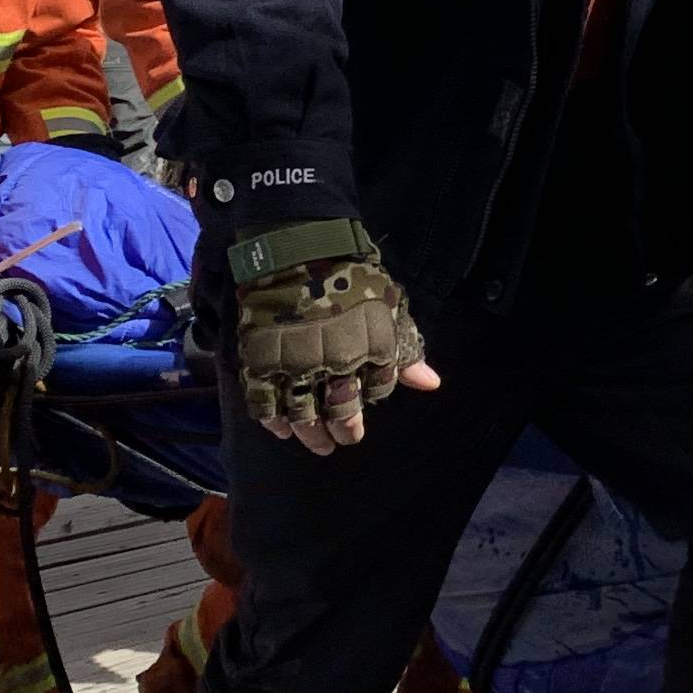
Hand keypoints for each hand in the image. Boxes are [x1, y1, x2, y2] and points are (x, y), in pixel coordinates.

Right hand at [230, 238, 436, 455]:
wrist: (298, 247)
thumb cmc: (351, 274)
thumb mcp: (388, 308)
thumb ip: (406, 350)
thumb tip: (431, 385)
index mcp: (368, 349)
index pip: (374, 395)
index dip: (366, 410)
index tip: (360, 419)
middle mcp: (333, 363)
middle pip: (338, 413)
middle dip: (342, 431)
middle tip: (340, 442)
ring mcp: (294, 363)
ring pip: (302, 413)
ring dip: (310, 433)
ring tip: (317, 445)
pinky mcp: (261, 359)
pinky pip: (263, 401)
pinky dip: (271, 419)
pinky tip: (280, 430)